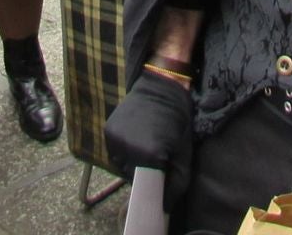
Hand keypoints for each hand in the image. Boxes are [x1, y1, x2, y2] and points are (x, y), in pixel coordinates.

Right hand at [104, 70, 196, 208]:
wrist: (162, 86)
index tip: (160, 176)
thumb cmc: (178, 120)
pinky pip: (114, 152)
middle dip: (143, 172)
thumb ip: (177, 183)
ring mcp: (115, 138)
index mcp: (149, 155)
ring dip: (131, 162)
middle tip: (156, 156)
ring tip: (145, 145)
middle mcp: (128, 148)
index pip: (146, 186)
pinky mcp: (108, 130)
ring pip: (121, 165)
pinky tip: (136, 138)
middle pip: (132, 176)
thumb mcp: (183, 152)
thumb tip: (165, 206)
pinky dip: (123, 151)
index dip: (154, 183)